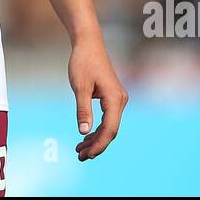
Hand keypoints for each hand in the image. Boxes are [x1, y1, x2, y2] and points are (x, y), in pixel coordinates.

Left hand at [68, 35, 127, 160]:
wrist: (88, 43)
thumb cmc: (83, 62)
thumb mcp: (79, 86)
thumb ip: (83, 109)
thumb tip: (83, 132)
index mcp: (114, 98)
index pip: (110, 129)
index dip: (99, 144)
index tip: (85, 154)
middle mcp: (120, 100)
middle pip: (111, 130)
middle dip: (96, 145)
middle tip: (79, 156)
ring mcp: (117, 99)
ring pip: (109, 126)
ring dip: (95, 139)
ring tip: (79, 150)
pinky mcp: (112, 98)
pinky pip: (107, 119)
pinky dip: (96, 129)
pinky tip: (85, 137)